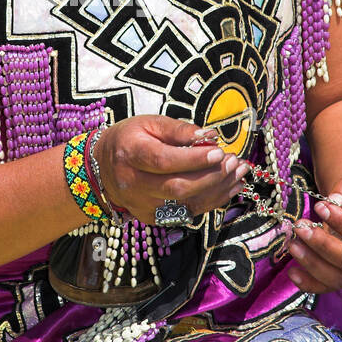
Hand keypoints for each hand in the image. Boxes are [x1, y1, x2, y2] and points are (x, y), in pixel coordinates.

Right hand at [95, 116, 249, 225]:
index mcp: (129, 154)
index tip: (219, 151)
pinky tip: (230, 188)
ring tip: (239, 173)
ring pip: (185, 204)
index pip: (163, 161)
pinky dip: (212, 201)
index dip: (193, 159)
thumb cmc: (130, 139)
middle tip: (234, 162)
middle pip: (176, 187)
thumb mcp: (150, 123)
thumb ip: (179, 130)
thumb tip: (209, 136)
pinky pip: (187, 212)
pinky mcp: (152, 218)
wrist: (103, 168)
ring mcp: (142, 205)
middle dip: (211, 176)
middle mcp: (133, 184)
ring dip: (217, 190)